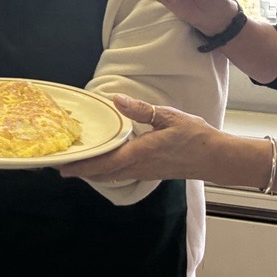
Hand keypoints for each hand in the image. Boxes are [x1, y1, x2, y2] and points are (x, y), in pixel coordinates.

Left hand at [58, 95, 219, 181]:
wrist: (216, 158)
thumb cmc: (195, 136)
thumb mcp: (169, 116)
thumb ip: (142, 109)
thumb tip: (116, 100)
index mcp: (140, 153)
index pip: (104, 163)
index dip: (82, 167)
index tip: (62, 168)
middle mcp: (139, 167)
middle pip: (103, 173)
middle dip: (81, 171)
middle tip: (60, 165)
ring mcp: (144, 172)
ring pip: (111, 176)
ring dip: (92, 171)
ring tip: (75, 164)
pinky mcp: (149, 172)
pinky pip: (121, 174)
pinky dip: (106, 171)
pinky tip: (102, 163)